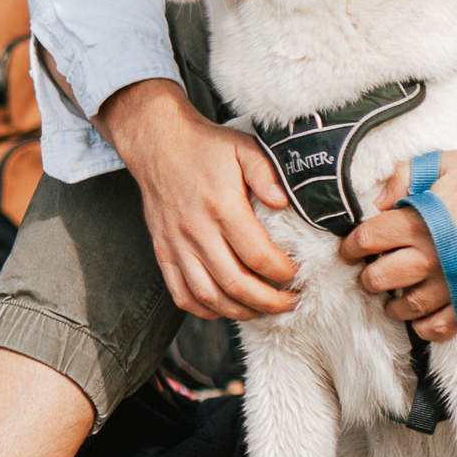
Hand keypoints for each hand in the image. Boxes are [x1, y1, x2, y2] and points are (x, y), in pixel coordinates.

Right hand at [101, 80, 299, 320]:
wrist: (159, 145)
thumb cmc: (206, 148)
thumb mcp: (243, 147)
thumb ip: (267, 173)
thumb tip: (283, 201)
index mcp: (222, 207)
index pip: (257, 255)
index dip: (282, 272)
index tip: (296, 273)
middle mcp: (197, 231)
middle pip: (235, 284)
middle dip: (269, 302)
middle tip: (290, 302)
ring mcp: (177, 246)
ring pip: (209, 296)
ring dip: (240, 312)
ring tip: (264, 310)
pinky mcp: (164, 253)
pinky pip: (182, 294)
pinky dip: (206, 310)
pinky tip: (227, 308)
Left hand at [338, 151, 456, 340]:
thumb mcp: (448, 161)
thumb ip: (406, 174)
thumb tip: (379, 200)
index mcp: (419, 218)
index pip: (367, 239)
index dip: (351, 246)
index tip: (351, 250)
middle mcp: (431, 253)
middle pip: (378, 278)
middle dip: (369, 277)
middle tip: (373, 274)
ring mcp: (454, 281)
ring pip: (406, 307)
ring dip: (393, 306)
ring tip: (394, 300)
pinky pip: (441, 327)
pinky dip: (425, 328)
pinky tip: (422, 319)